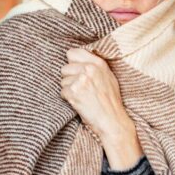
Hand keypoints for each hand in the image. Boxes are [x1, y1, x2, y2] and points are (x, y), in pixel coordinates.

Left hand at [60, 48, 141, 167]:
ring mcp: (81, 80)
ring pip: (62, 81)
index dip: (72, 63)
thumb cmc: (111, 102)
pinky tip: (80, 103)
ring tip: (83, 97)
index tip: (76, 72)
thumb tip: (77, 59)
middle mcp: (89, 69)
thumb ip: (94, 67)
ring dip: (69, 90)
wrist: (112, 121)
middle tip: (81, 89)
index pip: (72, 53)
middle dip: (69, 79)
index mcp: (98, 63)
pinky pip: (62, 92)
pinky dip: (68, 99)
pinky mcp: (74, 92)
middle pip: (65, 68)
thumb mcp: (108, 78)